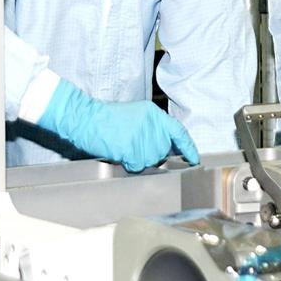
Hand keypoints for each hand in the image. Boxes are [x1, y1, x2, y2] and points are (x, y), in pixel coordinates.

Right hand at [37, 79, 199, 172]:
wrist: (86, 118)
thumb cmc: (106, 119)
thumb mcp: (136, 116)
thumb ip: (152, 129)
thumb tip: (163, 147)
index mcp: (155, 114)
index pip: (179, 132)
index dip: (188, 148)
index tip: (194, 159)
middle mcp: (153, 124)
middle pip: (162, 151)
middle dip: (151, 154)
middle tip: (131, 144)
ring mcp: (143, 136)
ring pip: (150, 161)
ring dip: (137, 159)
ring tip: (122, 144)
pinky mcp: (132, 148)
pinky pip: (137, 165)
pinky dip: (128, 163)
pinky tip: (119, 151)